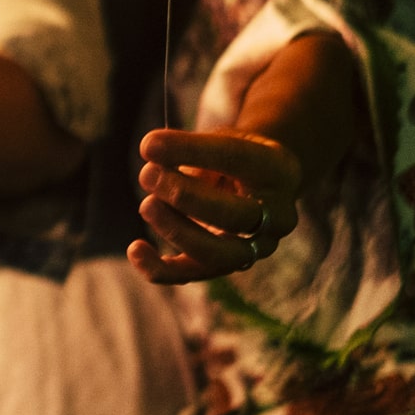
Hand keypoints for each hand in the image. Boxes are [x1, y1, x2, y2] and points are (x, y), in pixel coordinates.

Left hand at [129, 129, 301, 283]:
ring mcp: (256, 248)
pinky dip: (159, 268)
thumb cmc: (232, 156)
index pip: (238, 159)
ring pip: (218, 255)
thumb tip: (151, 151)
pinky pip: (192, 275)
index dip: (191, 151)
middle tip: (147, 174)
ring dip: (175, 230)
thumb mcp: (221, 139)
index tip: (149, 145)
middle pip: (235, 216)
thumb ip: (191, 148)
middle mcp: (277, 217)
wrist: (257, 182)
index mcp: (279, 171)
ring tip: (146, 204)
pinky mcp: (225, 266)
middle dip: (184, 196)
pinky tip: (135, 249)